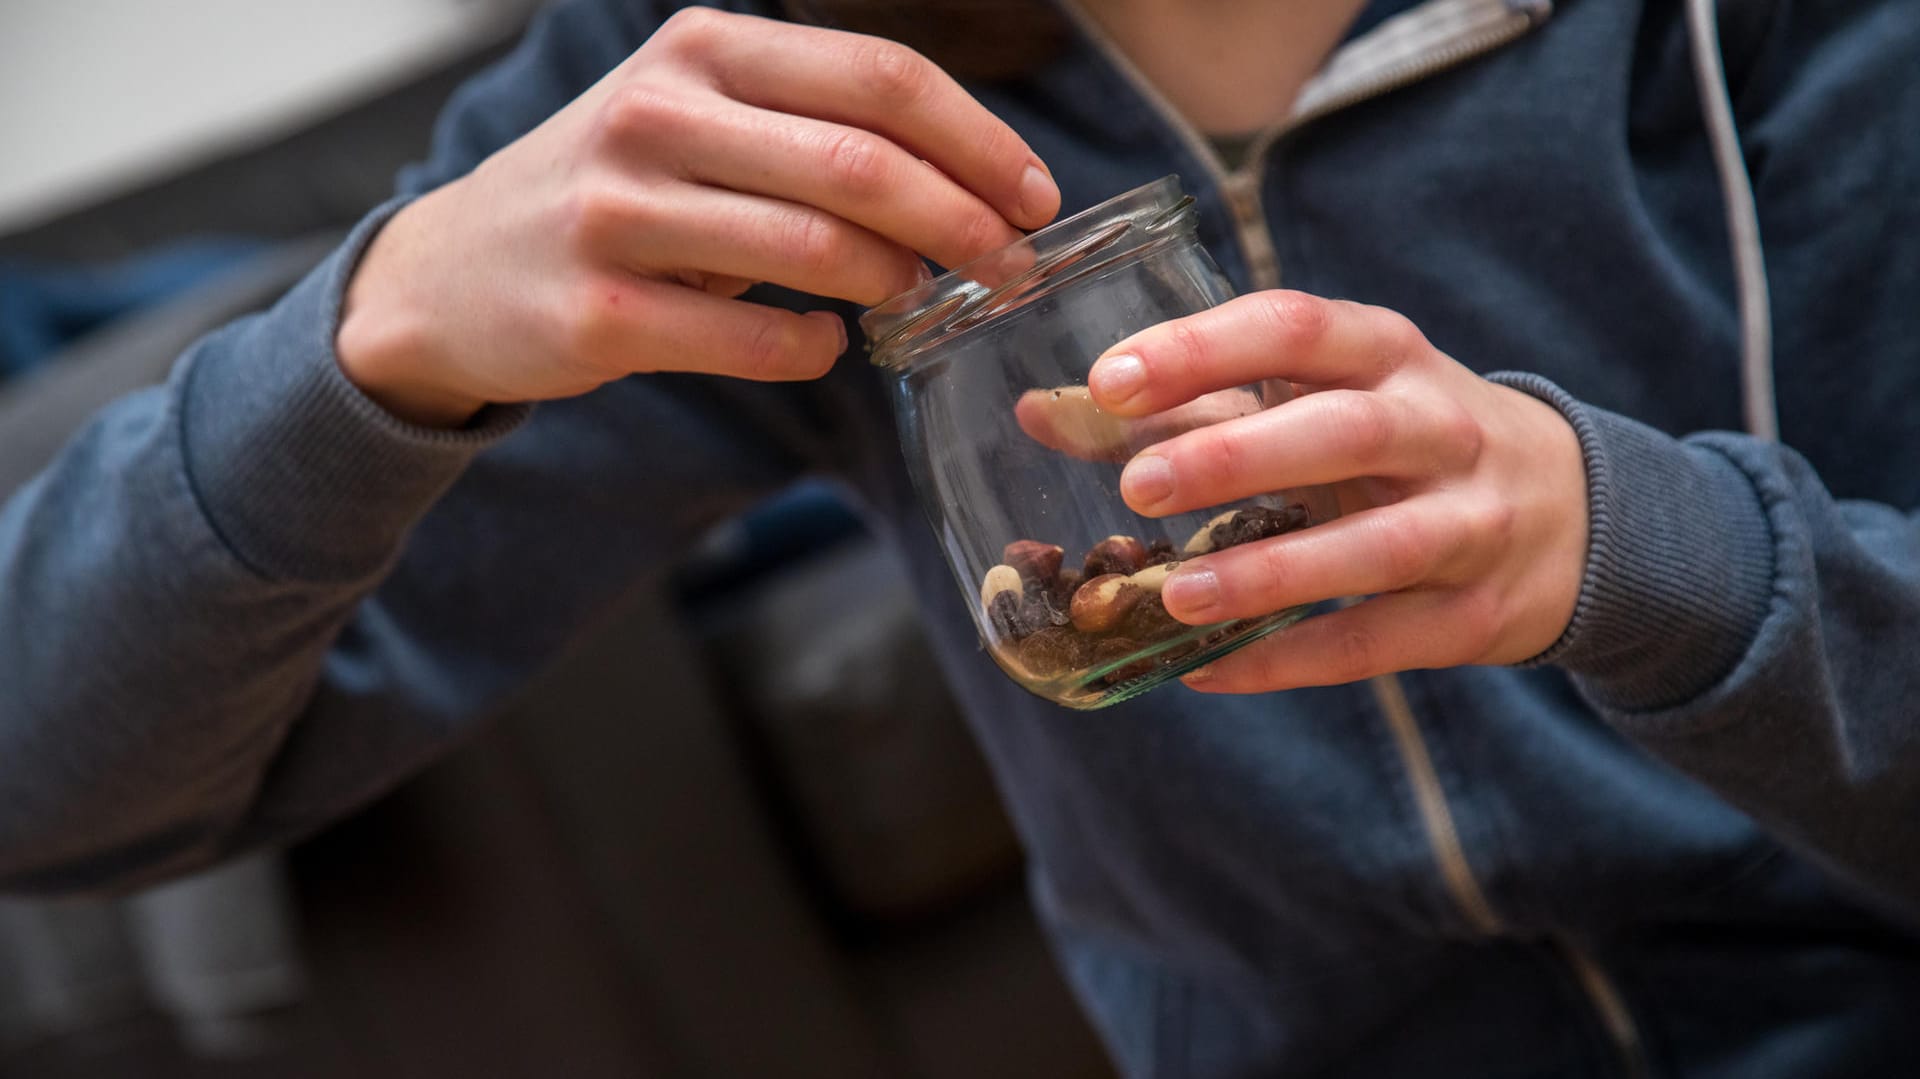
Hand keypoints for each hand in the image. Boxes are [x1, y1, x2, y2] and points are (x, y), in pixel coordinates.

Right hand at [338, 9, 1059, 425]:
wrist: (455, 274)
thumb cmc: (614, 194)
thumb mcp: (695, 118)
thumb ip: (810, 126)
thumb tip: (970, 180)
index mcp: (701, 48)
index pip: (880, 77)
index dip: (977, 140)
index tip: (1031, 195)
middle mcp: (658, 113)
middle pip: (864, 163)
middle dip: (964, 222)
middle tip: (1011, 267)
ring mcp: (621, 210)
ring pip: (819, 249)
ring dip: (899, 285)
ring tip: (920, 301)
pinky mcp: (601, 308)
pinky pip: (757, 338)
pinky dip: (816, 348)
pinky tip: (825, 344)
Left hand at [1085, 291, 1589, 691]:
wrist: (1577, 515)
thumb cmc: (1404, 444)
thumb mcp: (1323, 401)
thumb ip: (1193, 404)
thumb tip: (1047, 412)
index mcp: (1388, 354)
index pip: (1296, 328)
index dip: (1202, 348)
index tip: (1111, 378)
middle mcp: (1438, 427)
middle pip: (1342, 431)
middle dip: (1238, 455)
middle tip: (1140, 482)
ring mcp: (1468, 523)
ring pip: (1372, 546)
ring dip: (1269, 572)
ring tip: (1175, 593)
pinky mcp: (1473, 615)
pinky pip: (1377, 642)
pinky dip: (1292, 660)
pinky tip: (1210, 671)